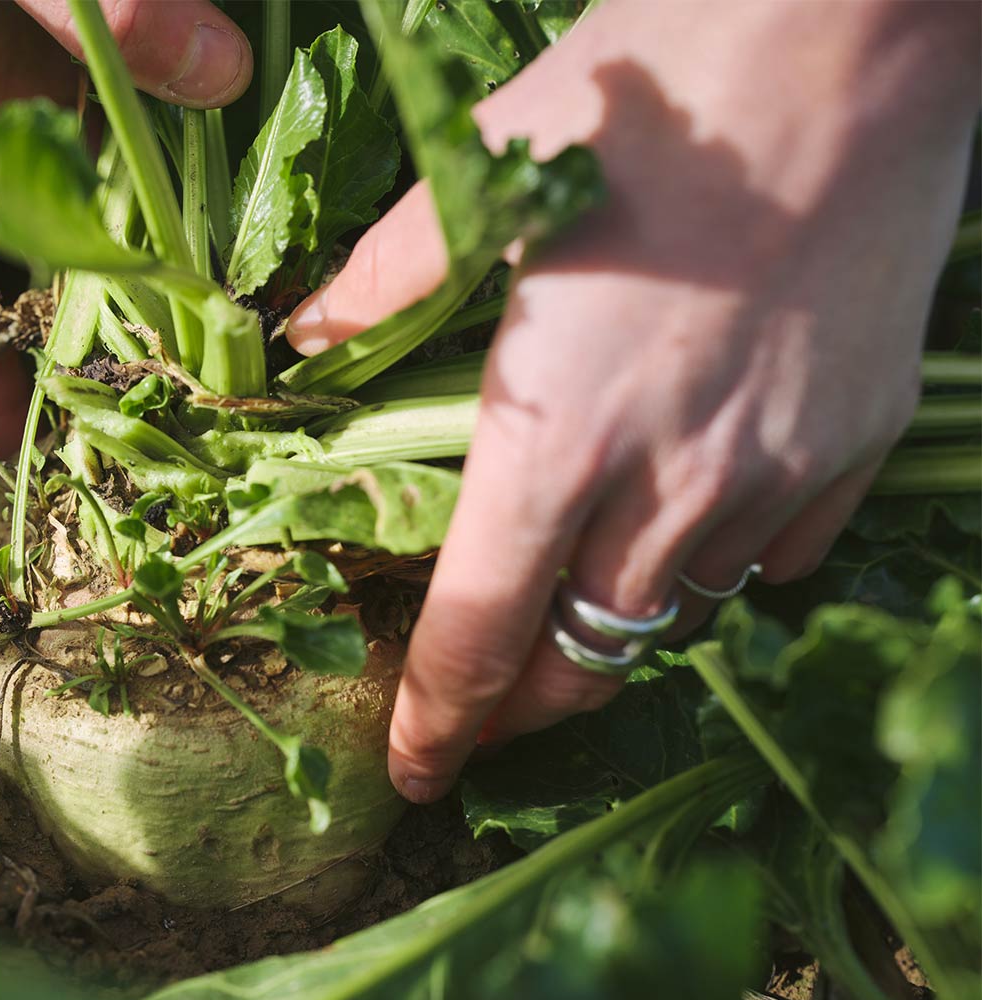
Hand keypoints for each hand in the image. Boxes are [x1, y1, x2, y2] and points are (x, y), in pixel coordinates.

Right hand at [0, 0, 252, 454]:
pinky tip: (244, 157)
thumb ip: (103, 2)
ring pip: (94, 182)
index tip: (11, 444)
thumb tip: (221, 76)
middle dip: (90, 320)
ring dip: (152, 232)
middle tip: (164, 388)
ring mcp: (23, 72)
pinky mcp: (69, 25)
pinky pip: (130, 106)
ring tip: (223, 303)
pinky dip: (177, 141)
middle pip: (31, 250)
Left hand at [285, 0, 979, 801]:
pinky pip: (774, 556)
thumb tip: (301, 338)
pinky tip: (690, 516)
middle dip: (521, 704)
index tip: (413, 772)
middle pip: (582, 659)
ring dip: (611, 631)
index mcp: (555, 438)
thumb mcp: (483, 180)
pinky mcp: (851, 444)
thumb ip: (380, 282)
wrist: (852, 32)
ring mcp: (771, 473)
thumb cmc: (647, 96)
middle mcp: (667, 486)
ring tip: (575, 609)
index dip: (437, 718)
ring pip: (676, 615)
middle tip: (482, 706)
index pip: (477, 630)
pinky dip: (717, 563)